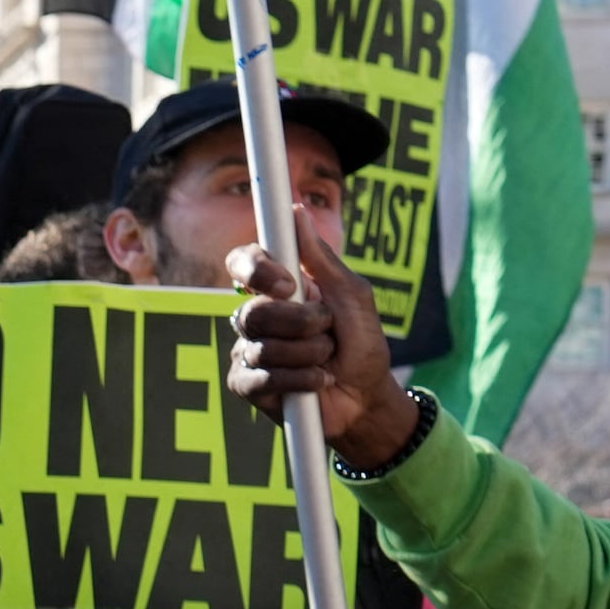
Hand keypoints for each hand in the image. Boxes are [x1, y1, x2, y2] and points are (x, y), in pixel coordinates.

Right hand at [221, 220, 422, 470]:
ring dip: (307, 355)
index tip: (287, 284)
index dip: (256, 269)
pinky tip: (315, 383)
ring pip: (261, 347)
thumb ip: (321, 257)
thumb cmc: (361, 343)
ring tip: (327, 362)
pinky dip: (298, 380)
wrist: (366, 397)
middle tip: (327, 332)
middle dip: (301, 324)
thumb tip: (297, 211)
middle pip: (254, 310)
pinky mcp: (246, 385)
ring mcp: (249, 350)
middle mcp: (258, 315)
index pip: (243, 263)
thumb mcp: (352, 294)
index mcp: (278, 288)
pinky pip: (260, 378)